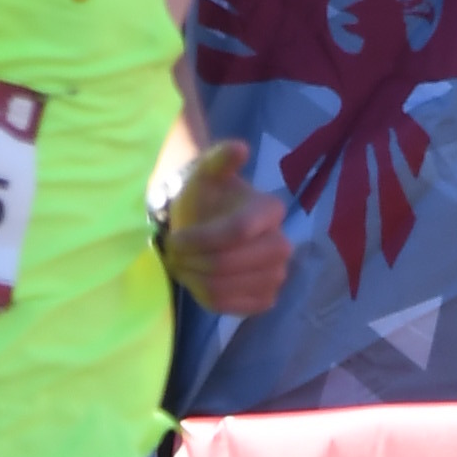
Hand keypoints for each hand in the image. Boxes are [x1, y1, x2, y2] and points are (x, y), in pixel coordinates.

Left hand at [157, 135, 287, 316]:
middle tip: (174, 254)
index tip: (175, 239)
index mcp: (270, 211)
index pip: (237, 232)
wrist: (209, 225)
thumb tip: (240, 148)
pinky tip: (197, 280)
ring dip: (193, 279)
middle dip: (193, 261)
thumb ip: (219, 159)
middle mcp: (282, 245)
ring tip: (183, 265)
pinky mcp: (264, 299)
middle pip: (229, 264)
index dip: (200, 239)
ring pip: (225, 287)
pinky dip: (205, 297)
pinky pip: (230, 308)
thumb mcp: (206, 173)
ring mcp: (276, 276)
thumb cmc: (206, 199)